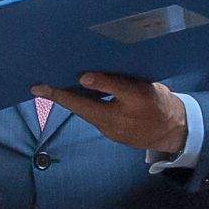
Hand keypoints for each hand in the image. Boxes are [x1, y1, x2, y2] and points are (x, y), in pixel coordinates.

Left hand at [29, 71, 187, 156]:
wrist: (170, 132)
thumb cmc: (158, 101)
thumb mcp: (149, 85)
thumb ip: (123, 80)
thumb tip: (94, 73)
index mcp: (140, 98)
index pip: (119, 88)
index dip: (102, 82)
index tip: (83, 77)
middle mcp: (125, 117)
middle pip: (89, 107)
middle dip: (61, 97)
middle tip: (38, 87)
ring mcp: (115, 130)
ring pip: (87, 113)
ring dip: (68, 101)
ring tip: (47, 87)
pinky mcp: (110, 135)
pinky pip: (92, 118)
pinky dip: (80, 107)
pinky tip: (69, 97)